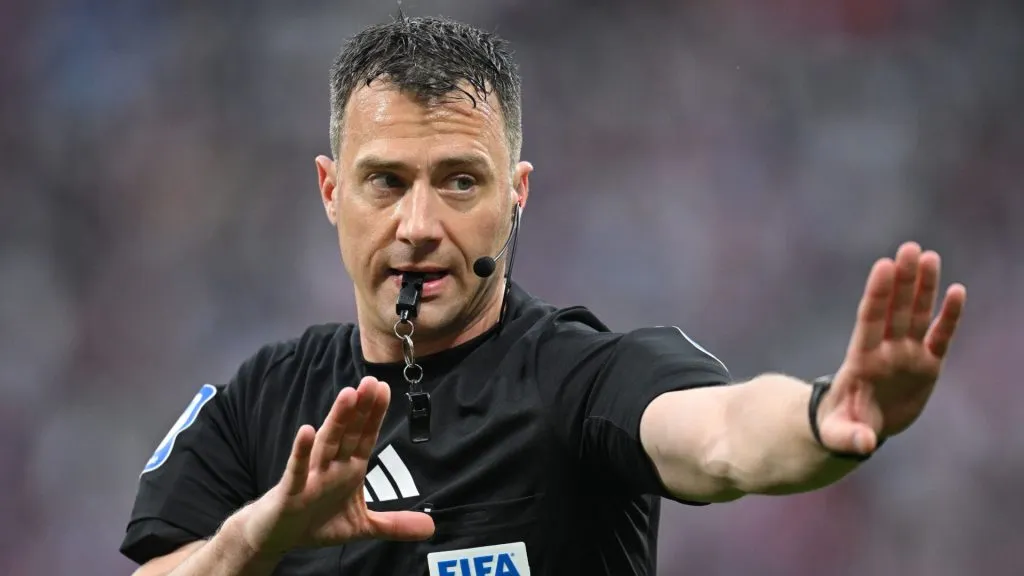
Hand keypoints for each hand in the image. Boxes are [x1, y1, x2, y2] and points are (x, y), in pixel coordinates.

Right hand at [239, 376, 433, 557]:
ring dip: (337, 419)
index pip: (365, 437)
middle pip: (349, 433)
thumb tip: (431, 526)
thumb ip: (394, 524)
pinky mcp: (290, 490)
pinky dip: (301, 452)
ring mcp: (311, 475)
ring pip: (327, 443)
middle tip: (372, 381)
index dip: (375, 414)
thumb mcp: (362, 526)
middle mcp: (331, 466)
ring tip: (348, 395)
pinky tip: (306, 431)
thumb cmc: (316, 522)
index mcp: (349, 469)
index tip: (385, 388)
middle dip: (361, 408)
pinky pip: (297, 470)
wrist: (277, 536)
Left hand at [818, 242, 965, 455]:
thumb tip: (865, 445)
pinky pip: (939, 336)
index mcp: (861, 360)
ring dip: (923, 287)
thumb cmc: (843, 427)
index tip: (882, 265)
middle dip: (902, 280)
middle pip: (894, 309)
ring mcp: (906, 355)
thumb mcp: (841, 436)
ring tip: (928, 256)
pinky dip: (948, 316)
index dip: (877, 294)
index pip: (869, 319)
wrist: (858, 428)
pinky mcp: (926, 365)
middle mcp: (885, 350)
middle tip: (909, 248)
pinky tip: (957, 291)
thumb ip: (850, 438)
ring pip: (916, 314)